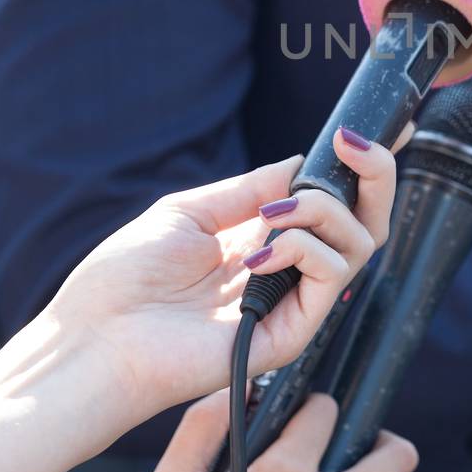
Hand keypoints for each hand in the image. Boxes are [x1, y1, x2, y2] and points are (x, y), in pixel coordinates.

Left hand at [44, 129, 400, 421]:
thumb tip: (302, 161)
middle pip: (366, 223)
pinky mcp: (291, 333)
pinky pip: (333, 276)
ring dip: (324, 209)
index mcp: (265, 242)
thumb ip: (251, 189)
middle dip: (375, 174)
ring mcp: (292, 302)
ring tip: (274, 214)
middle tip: (354, 145)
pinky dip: (305, 249)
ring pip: (359, 243)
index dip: (361, 169)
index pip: (334, 205)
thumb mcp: (190, 212)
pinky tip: (259, 254)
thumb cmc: (125, 280)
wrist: (95, 340)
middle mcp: (287, 271)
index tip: (363, 131)